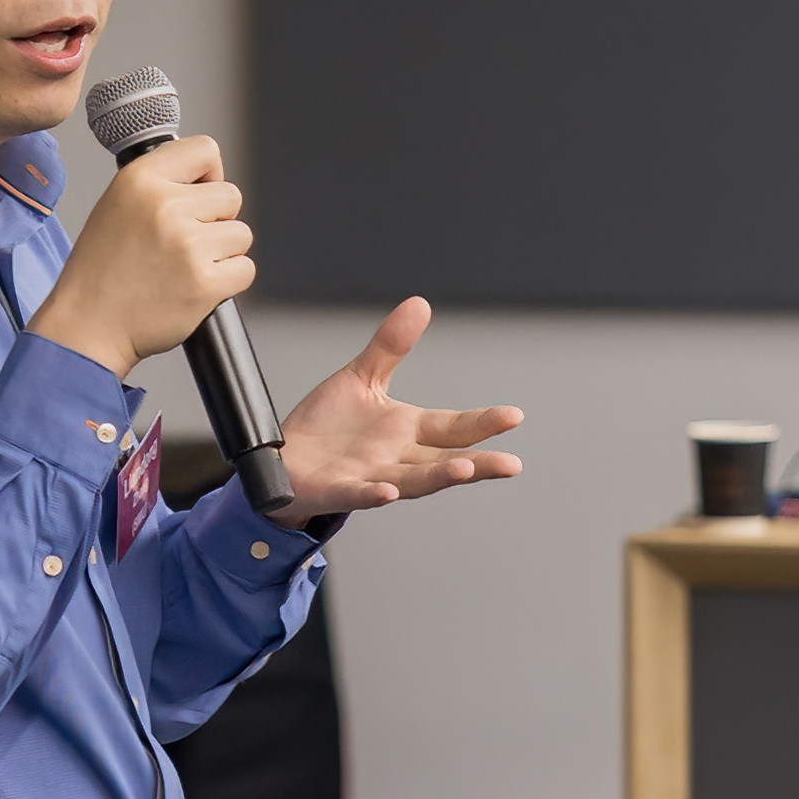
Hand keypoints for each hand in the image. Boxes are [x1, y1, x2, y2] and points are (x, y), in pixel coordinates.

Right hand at [27, 132, 252, 372]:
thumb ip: (161, 185)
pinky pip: (245, 269)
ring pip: (241, 234)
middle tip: (185, 243)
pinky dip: (228, 281)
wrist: (88, 326)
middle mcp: (166, 207)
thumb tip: (206, 178)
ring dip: (222, 252)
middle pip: (231, 196)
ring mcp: (188, 245)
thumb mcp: (117, 205)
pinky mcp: (205, 282)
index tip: (200, 192)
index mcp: (140, 180)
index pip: (204, 149)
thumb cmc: (101, 271)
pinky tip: (194, 286)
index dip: (209, 173)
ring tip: (185, 267)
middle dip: (216, 219)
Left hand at [268, 297, 525, 520]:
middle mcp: (397, 457)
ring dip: (439, 476)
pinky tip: (389, 492)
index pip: (453, 427)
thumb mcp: (362, 378)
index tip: (513, 416)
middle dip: (478, 463)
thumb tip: (420, 303)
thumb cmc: (326, 427)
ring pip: (414, 480)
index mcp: (406, 431)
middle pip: (445, 460)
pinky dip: (376, 494)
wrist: (284, 461)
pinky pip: (360, 494)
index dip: (482, 422)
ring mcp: (371, 476)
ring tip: (464, 469)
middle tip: (510, 464)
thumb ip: (391, 345)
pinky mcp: (339, 490)